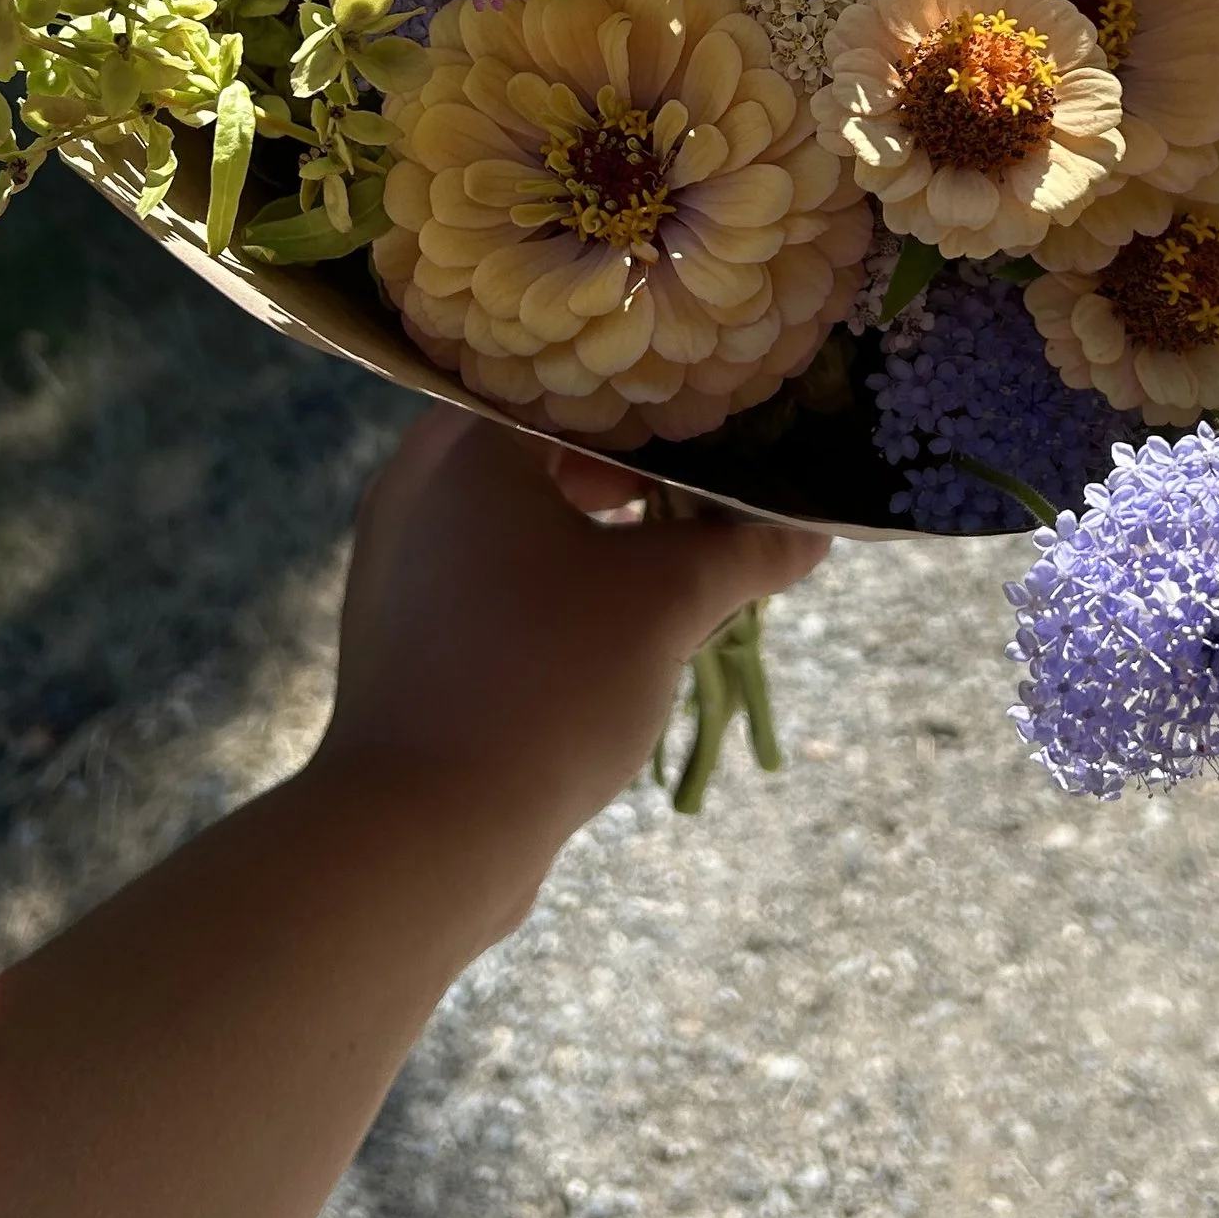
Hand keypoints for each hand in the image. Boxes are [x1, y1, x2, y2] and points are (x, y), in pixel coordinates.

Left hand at [315, 411, 828, 906]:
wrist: (424, 833)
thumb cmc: (545, 682)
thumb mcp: (666, 604)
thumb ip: (743, 550)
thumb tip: (816, 530)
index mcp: (465, 446)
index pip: (575, 384)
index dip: (658, 399)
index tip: (725, 414)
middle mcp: (416, 487)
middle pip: (548, 448)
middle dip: (640, 470)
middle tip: (720, 482)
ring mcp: (402, 565)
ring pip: (523, 518)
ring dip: (604, 531)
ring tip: (688, 549)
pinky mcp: (408, 634)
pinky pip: (496, 578)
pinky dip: (561, 582)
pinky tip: (627, 617)